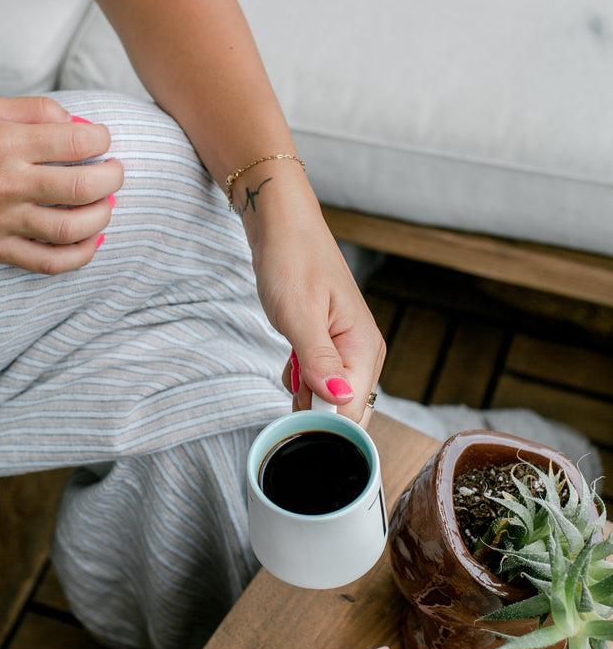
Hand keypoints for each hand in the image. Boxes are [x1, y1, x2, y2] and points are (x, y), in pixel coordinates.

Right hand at [0, 97, 122, 271]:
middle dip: (113, 178)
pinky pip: (49, 262)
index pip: (77, 140)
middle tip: (115, 172)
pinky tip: (91, 241)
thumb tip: (77, 122)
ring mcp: (0, 220)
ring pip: (73, 228)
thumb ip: (34, 110)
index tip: (102, 140)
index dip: (102, 139)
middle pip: (84, 186)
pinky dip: (80, 255)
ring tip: (105, 204)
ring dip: (103, 215)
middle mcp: (4, 182)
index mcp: (4, 142)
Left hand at [250, 200, 385, 426]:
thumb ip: (319, 362)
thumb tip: (339, 403)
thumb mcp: (299, 314)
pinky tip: (292, 356)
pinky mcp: (331, 346)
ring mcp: (348, 350)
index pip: (354, 411)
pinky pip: (320, 381)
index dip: (323, 420)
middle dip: (314, 409)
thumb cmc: (292, 261)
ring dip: (304, 392)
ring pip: (330, 399)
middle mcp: (364, 353)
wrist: (282, 228)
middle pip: (347, 411)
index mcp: (364, 347)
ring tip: (292, 358)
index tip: (294, 408)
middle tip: (292, 374)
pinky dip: (301, 378)